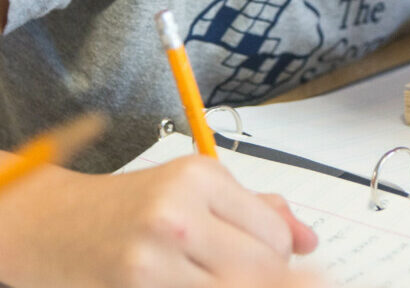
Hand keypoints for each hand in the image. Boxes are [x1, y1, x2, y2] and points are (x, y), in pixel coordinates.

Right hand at [0, 154, 317, 287]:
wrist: (55, 224)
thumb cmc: (131, 205)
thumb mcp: (195, 190)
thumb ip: (257, 208)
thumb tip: (310, 239)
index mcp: (200, 176)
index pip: (273, 231)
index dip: (281, 251)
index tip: (271, 255)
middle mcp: (179, 212)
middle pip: (261, 267)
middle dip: (269, 276)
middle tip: (247, 268)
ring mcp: (154, 258)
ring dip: (240, 286)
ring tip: (219, 272)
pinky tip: (199, 282)